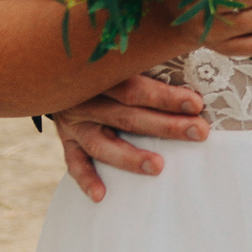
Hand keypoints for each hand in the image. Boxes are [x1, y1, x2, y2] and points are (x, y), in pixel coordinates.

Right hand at [50, 73, 206, 202]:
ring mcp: (74, 122)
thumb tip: (193, 55)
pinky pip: (74, 162)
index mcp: (102, 75)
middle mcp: (87, 99)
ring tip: (158, 167)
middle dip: (166, 126)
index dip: (166, 96)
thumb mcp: (120, 58)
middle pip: (128, 115)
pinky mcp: (66, 139)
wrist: (53, 69)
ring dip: (130, 156)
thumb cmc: (105, 65)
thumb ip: (150, 62)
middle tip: (199, 132)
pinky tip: (101, 196)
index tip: (197, 104)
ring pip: (102, 144)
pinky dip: (86, 179)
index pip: (136, 87)